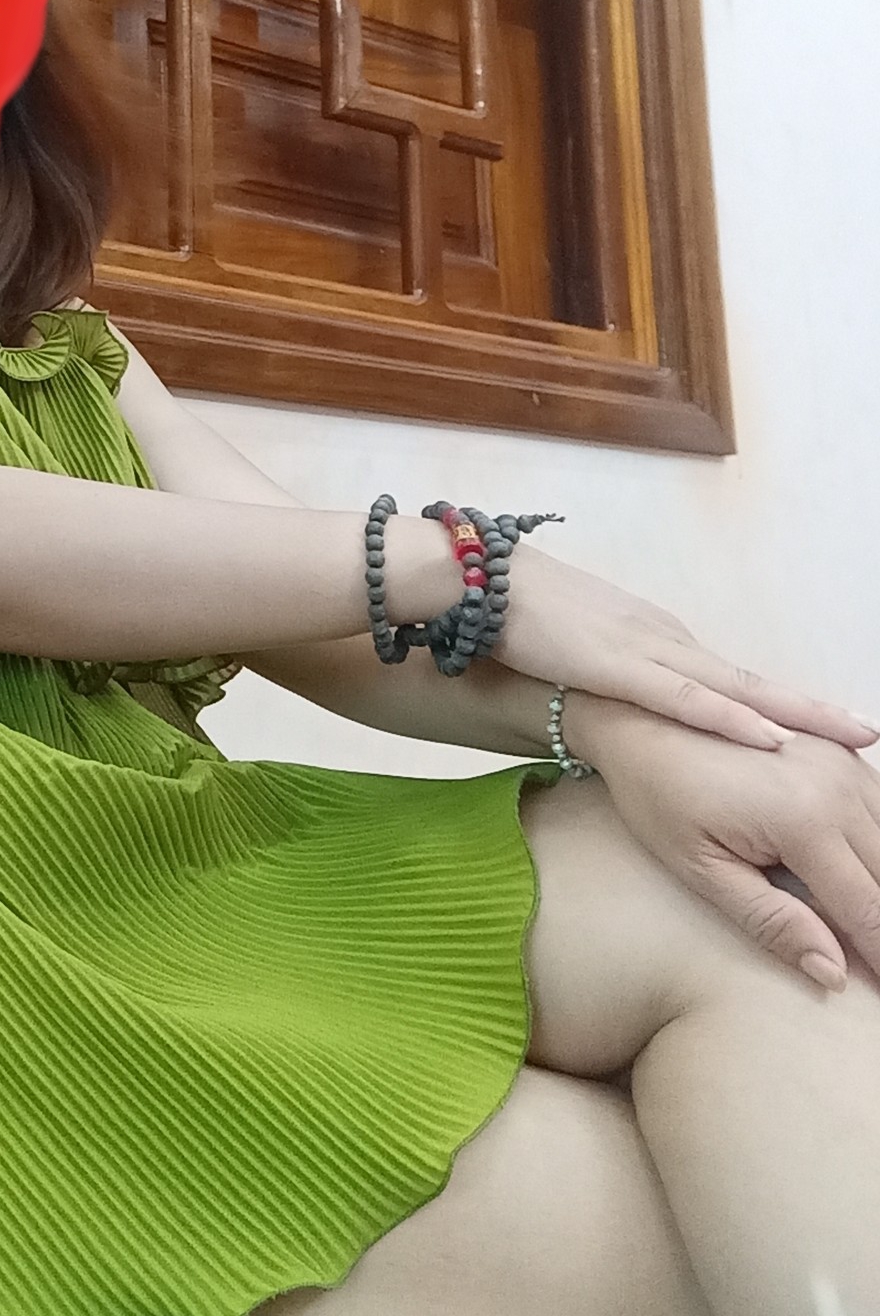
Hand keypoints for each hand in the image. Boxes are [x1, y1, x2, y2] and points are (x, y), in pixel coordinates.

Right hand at [494, 544, 877, 753]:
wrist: (474, 578)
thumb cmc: (512, 616)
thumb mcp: (570, 651)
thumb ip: (600, 674)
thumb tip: (615, 703)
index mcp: (653, 640)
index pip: (728, 680)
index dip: (780, 706)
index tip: (824, 727)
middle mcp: (665, 641)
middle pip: (752, 684)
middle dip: (813, 712)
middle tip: (868, 731)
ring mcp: (645, 651)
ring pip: (736, 690)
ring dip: (796, 715)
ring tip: (850, 734)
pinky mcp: (617, 666)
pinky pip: (684, 700)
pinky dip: (731, 719)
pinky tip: (770, 737)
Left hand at [570, 699, 879, 989]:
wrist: (635, 718)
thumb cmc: (657, 795)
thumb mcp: (702, 869)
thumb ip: (773, 921)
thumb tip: (834, 973)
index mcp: (805, 820)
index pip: (869, 909)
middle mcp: (836, 784)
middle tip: (872, 957)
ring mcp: (840, 759)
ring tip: (864, 921)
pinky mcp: (835, 746)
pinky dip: (876, 841)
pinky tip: (862, 865)